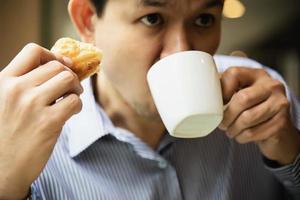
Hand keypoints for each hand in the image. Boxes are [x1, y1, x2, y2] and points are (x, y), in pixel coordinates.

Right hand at [0, 43, 82, 198]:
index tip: (63, 64)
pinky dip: (77, 106)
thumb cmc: (5, 133)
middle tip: (71, 88)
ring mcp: (32, 105)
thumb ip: (24, 84)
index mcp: (4, 81)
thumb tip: (59, 66)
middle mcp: (16, 89)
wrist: (1, 169)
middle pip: (56, 66)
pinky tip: (70, 113)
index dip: (53, 55)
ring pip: (68, 79)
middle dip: (69, 75)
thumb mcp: (5, 101)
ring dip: (75, 88)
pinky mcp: (48, 123)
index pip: (33, 51)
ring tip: (71, 98)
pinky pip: (74, 102)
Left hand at [219, 67, 299, 164]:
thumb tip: (198, 89)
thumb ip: (222, 89)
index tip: (218, 104)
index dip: (221, 90)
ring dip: (233, 129)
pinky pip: (254, 132)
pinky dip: (242, 137)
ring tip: (229, 130)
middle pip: (241, 98)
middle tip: (221, 124)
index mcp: (257, 74)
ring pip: (248, 118)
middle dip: (227, 115)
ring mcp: (280, 103)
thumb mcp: (238, 94)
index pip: (234, 74)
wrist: (277, 130)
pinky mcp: (281, 122)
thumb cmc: (251, 110)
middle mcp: (271, 85)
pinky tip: (240, 136)